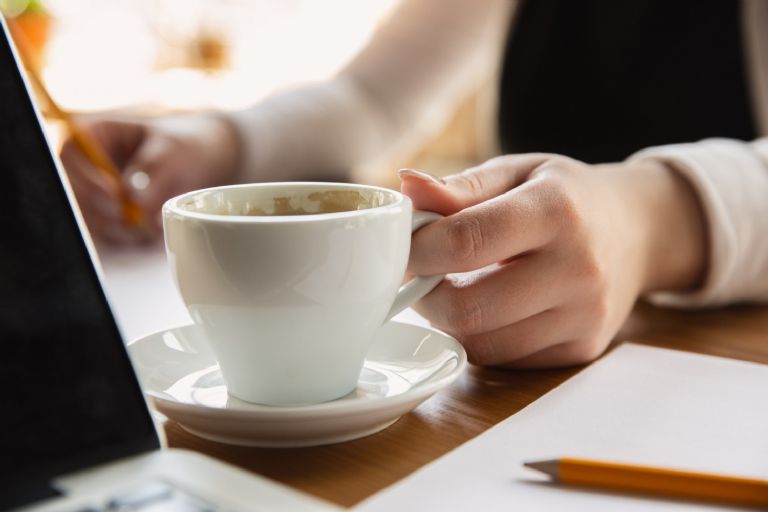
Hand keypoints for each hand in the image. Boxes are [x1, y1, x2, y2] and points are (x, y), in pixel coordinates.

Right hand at [60, 114, 239, 243]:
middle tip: (136, 220)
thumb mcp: (171, 151)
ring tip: (151, 227)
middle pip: (74, 192)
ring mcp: (93, 193)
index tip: (114, 195)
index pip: (70, 154)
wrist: (196, 163)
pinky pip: (106, 235)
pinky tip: (150, 234)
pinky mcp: (105, 217)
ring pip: (89, 218)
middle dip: (104, 211)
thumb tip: (135, 199)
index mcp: (94, 135)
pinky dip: (127, 239)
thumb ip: (153, 171)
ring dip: (118, 230)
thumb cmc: (181, 147)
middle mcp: (85, 165)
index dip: (86, 177)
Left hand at [400, 155, 705, 367]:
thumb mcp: (517, 173)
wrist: (637, 231)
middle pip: (468, 308)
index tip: (397, 250)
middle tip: (419, 276)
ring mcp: (584, 317)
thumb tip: (405, 188)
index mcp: (556, 210)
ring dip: (449, 321)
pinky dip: (481, 338)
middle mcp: (577, 269)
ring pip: (481, 344)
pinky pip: (505, 360)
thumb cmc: (564, 196)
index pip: (466, 241)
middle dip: (425, 295)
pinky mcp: (581, 350)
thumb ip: (460, 187)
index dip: (416, 251)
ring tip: (454, 288)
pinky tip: (488, 308)